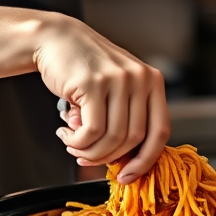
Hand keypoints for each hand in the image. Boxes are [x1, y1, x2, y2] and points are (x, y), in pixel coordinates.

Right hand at [33, 16, 168, 182]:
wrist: (55, 39)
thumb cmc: (85, 68)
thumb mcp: (117, 87)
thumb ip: (127, 117)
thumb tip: (127, 162)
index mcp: (153, 81)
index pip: (160, 132)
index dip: (145, 160)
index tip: (128, 176)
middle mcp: (140, 79)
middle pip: (133, 140)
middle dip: (107, 158)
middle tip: (85, 158)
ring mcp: (118, 80)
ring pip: (111, 139)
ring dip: (88, 151)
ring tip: (72, 144)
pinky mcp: (93, 84)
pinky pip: (90, 131)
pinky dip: (76, 142)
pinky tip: (65, 133)